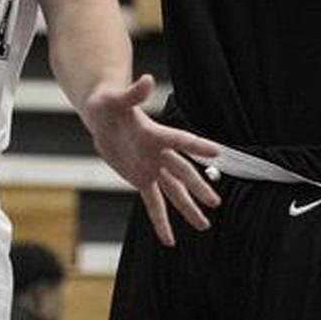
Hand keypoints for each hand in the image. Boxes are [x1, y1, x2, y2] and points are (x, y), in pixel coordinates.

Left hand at [82, 74, 220, 246]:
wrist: (103, 116)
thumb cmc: (108, 103)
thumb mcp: (114, 99)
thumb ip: (132, 93)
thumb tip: (146, 80)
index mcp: (156, 133)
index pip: (180, 140)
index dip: (198, 146)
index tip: (218, 152)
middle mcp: (158, 153)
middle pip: (182, 172)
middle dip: (197, 188)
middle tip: (215, 202)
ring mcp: (152, 168)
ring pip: (174, 192)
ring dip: (187, 209)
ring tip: (203, 226)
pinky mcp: (141, 179)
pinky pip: (153, 202)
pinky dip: (160, 220)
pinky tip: (169, 239)